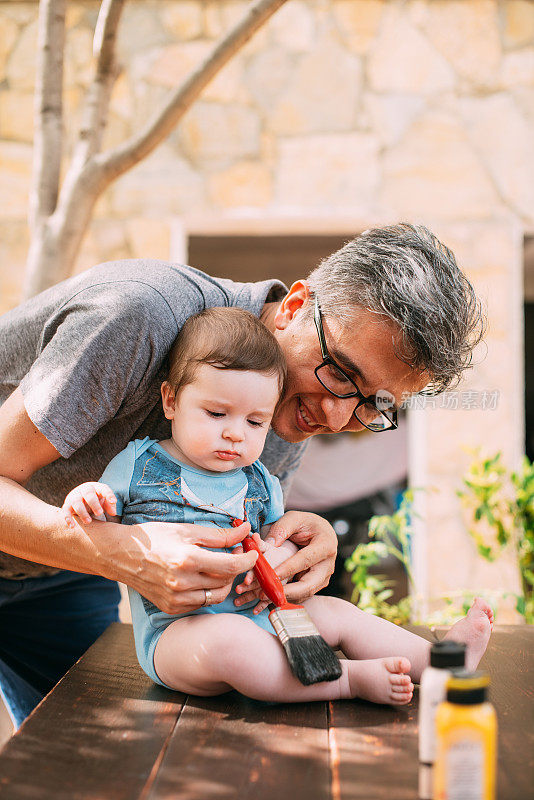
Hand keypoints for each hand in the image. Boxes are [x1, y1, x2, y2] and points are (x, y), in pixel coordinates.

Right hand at [62, 482, 116, 525]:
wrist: (81, 500)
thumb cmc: (96, 501)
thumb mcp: (104, 501)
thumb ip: (109, 505)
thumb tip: (113, 513)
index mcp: (96, 487)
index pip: (103, 488)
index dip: (109, 494)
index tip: (113, 502)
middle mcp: (84, 490)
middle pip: (89, 494)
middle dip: (94, 503)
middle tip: (99, 513)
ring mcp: (75, 496)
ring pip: (76, 502)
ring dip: (82, 512)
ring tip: (88, 522)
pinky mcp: (67, 505)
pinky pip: (65, 510)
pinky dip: (68, 518)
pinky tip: (72, 526)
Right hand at [116, 520, 257, 614]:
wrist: (122, 555)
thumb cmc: (154, 537)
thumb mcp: (187, 530)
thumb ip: (219, 534)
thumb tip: (245, 530)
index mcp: (188, 559)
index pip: (231, 565)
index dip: (248, 559)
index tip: (253, 553)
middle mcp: (183, 583)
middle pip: (226, 582)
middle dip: (236, 568)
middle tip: (234, 554)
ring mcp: (176, 599)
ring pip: (216, 597)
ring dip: (224, 582)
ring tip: (219, 567)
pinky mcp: (171, 608)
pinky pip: (200, 604)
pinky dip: (207, 592)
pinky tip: (202, 578)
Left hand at [234, 511, 336, 605]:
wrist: (319, 532)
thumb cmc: (306, 524)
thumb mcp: (294, 518)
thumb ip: (282, 528)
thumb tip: (269, 545)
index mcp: (325, 545)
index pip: (305, 560)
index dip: (288, 569)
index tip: (271, 575)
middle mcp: (328, 565)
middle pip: (309, 585)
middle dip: (286, 592)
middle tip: (265, 593)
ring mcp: (323, 577)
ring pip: (304, 593)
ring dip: (282, 597)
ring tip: (261, 597)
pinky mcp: (315, 585)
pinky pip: (300, 595)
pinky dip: (284, 598)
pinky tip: (267, 598)